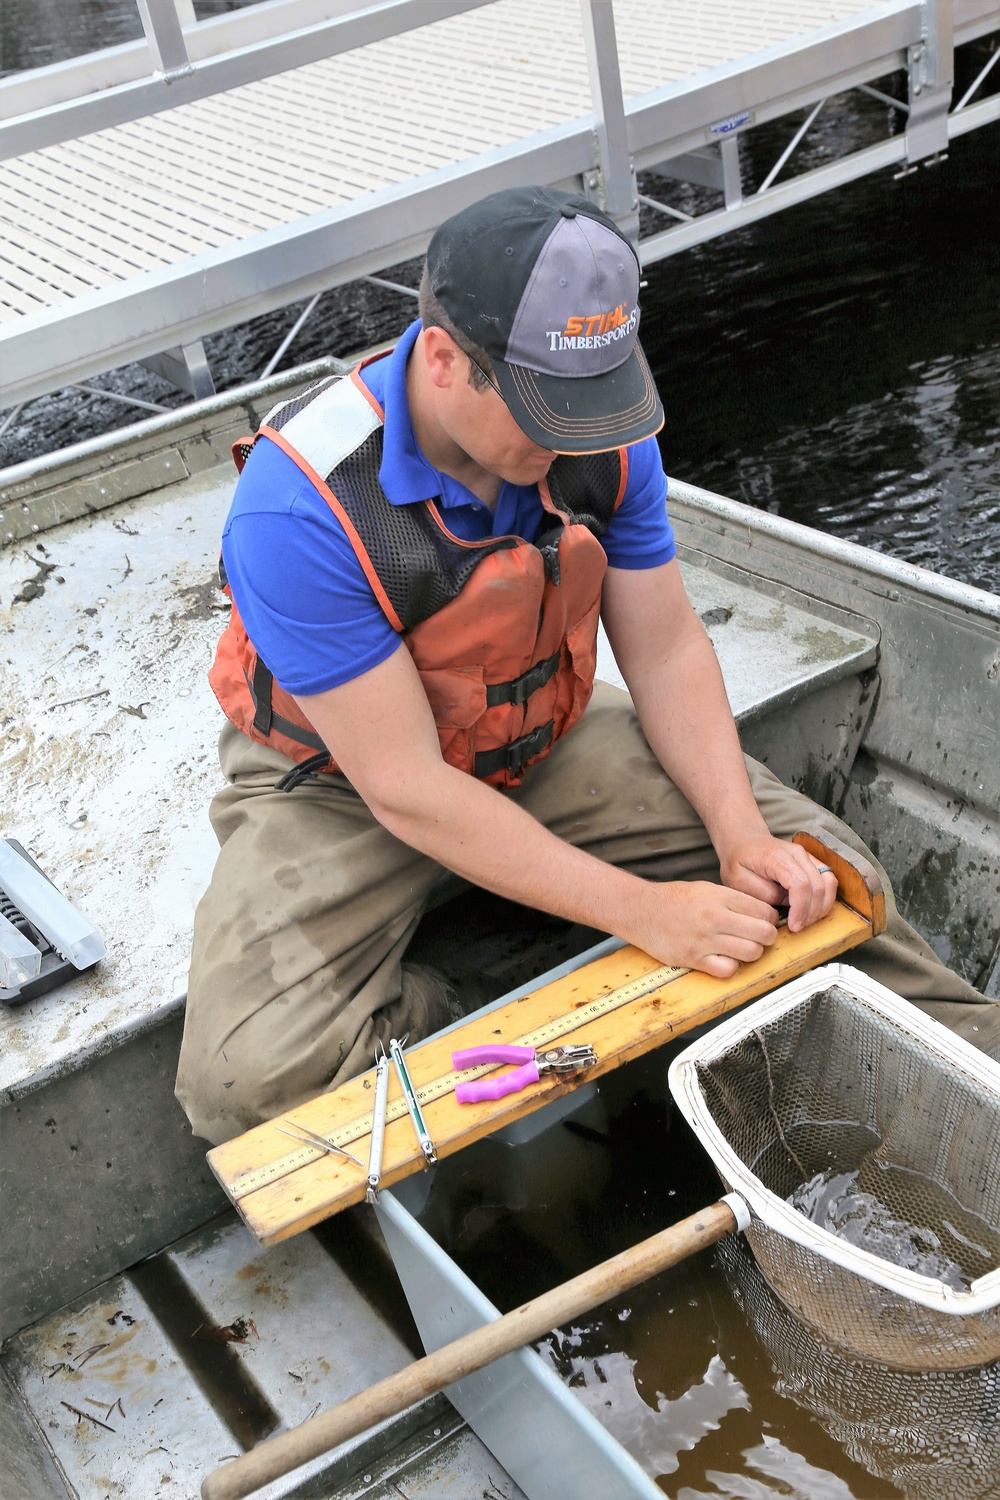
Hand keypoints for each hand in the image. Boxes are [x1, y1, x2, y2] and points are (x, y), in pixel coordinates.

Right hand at [629, 880, 779, 979]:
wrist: (640, 910)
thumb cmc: (672, 899)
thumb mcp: (705, 888)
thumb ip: (732, 900)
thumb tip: (759, 913)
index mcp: (719, 897)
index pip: (764, 912)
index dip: (770, 919)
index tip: (765, 923)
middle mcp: (714, 917)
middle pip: (763, 933)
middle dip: (767, 937)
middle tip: (759, 937)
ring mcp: (704, 940)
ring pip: (751, 953)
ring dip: (752, 953)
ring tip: (743, 948)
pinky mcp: (693, 958)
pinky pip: (727, 970)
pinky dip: (731, 967)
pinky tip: (725, 959)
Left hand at [719, 835, 837, 933]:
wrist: (744, 842)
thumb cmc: (739, 860)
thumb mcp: (738, 879)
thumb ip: (761, 892)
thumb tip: (784, 902)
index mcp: (777, 857)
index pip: (800, 884)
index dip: (801, 908)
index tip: (794, 925)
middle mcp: (797, 854)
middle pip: (818, 885)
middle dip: (812, 912)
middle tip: (799, 926)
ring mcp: (807, 856)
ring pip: (829, 882)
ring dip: (822, 906)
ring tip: (806, 920)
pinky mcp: (812, 862)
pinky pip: (829, 880)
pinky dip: (825, 898)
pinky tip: (812, 910)